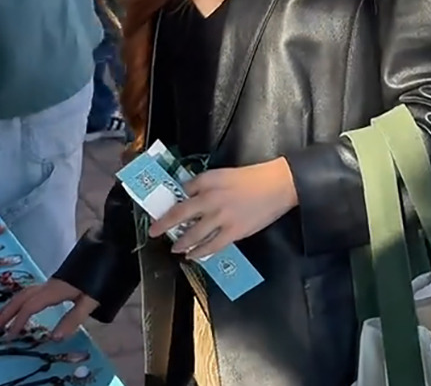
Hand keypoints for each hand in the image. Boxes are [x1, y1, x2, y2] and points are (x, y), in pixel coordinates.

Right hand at [0, 278, 97, 340]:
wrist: (112, 248)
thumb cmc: (103, 274)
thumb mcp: (91, 300)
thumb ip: (73, 318)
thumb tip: (53, 337)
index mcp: (56, 289)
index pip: (31, 306)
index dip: (18, 321)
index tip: (9, 336)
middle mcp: (51, 283)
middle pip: (24, 296)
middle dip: (8, 310)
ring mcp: (54, 279)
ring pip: (27, 290)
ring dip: (13, 303)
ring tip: (2, 315)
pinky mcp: (59, 278)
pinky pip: (34, 288)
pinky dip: (23, 297)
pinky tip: (25, 302)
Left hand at [149, 158, 297, 259]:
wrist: (276, 186)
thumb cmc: (250, 177)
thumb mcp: (223, 173)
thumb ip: (203, 183)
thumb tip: (187, 193)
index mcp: (208, 184)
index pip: (182, 193)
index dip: (170, 202)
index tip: (159, 211)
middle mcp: (211, 200)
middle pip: (181, 214)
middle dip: (164, 224)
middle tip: (154, 232)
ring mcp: (221, 219)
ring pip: (194, 234)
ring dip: (181, 242)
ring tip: (174, 247)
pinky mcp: (234, 233)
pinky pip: (212, 246)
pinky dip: (200, 252)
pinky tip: (192, 255)